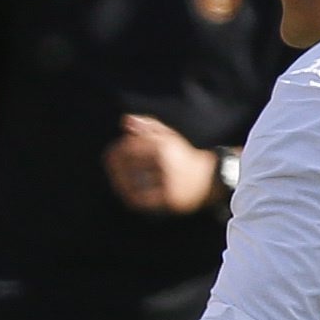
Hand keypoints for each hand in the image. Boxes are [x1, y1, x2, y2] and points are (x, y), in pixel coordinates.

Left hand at [103, 115, 219, 214]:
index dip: (115, 151)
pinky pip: (142, 199)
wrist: (209, 179)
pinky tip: (128, 196)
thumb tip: (125, 120)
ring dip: (121, 185)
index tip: (110, 156)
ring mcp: (167, 180)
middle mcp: (164, 161)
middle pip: (127, 165)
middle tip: (113, 173)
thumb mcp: (169, 136)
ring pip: (132, 184)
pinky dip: (132, 198)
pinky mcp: (170, 197)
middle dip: (115, 169)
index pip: (128, 147)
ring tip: (118, 185)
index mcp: (162, 143)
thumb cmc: (184, 156)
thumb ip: (148, 126)